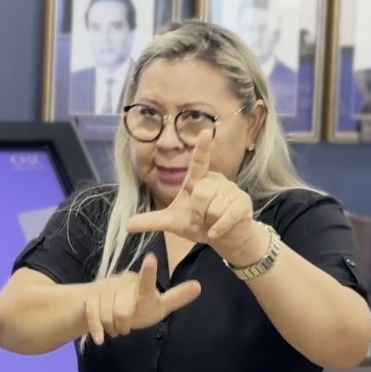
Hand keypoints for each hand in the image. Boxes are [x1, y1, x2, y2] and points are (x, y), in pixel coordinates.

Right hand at [83, 253, 200, 344]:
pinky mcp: (90, 298)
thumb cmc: (136, 305)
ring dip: (112, 326)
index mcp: (141, 285)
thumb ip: (176, 297)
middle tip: (126, 324)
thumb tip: (199, 286)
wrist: (103, 305)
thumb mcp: (158, 305)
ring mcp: (104, 289)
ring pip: (107, 314)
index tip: (152, 258)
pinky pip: (93, 315)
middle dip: (123, 322)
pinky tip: (100, 339)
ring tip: (116, 327)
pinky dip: (97, 328)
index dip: (149, 271)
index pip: (147, 281)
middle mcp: (122, 283)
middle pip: (122, 310)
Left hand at [125, 131, 260, 259]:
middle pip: (200, 194)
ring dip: (208, 220)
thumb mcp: (173, 223)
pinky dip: (218, 228)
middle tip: (200, 219)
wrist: (225, 238)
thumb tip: (127, 225)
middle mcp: (215, 180)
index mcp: (197, 180)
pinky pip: (227, 215)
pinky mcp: (242, 203)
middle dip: (197, 213)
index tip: (205, 133)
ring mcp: (231, 190)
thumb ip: (151, 221)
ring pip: (214, 206)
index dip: (202, 148)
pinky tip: (215, 232)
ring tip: (212, 222)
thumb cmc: (200, 224)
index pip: (198, 161)